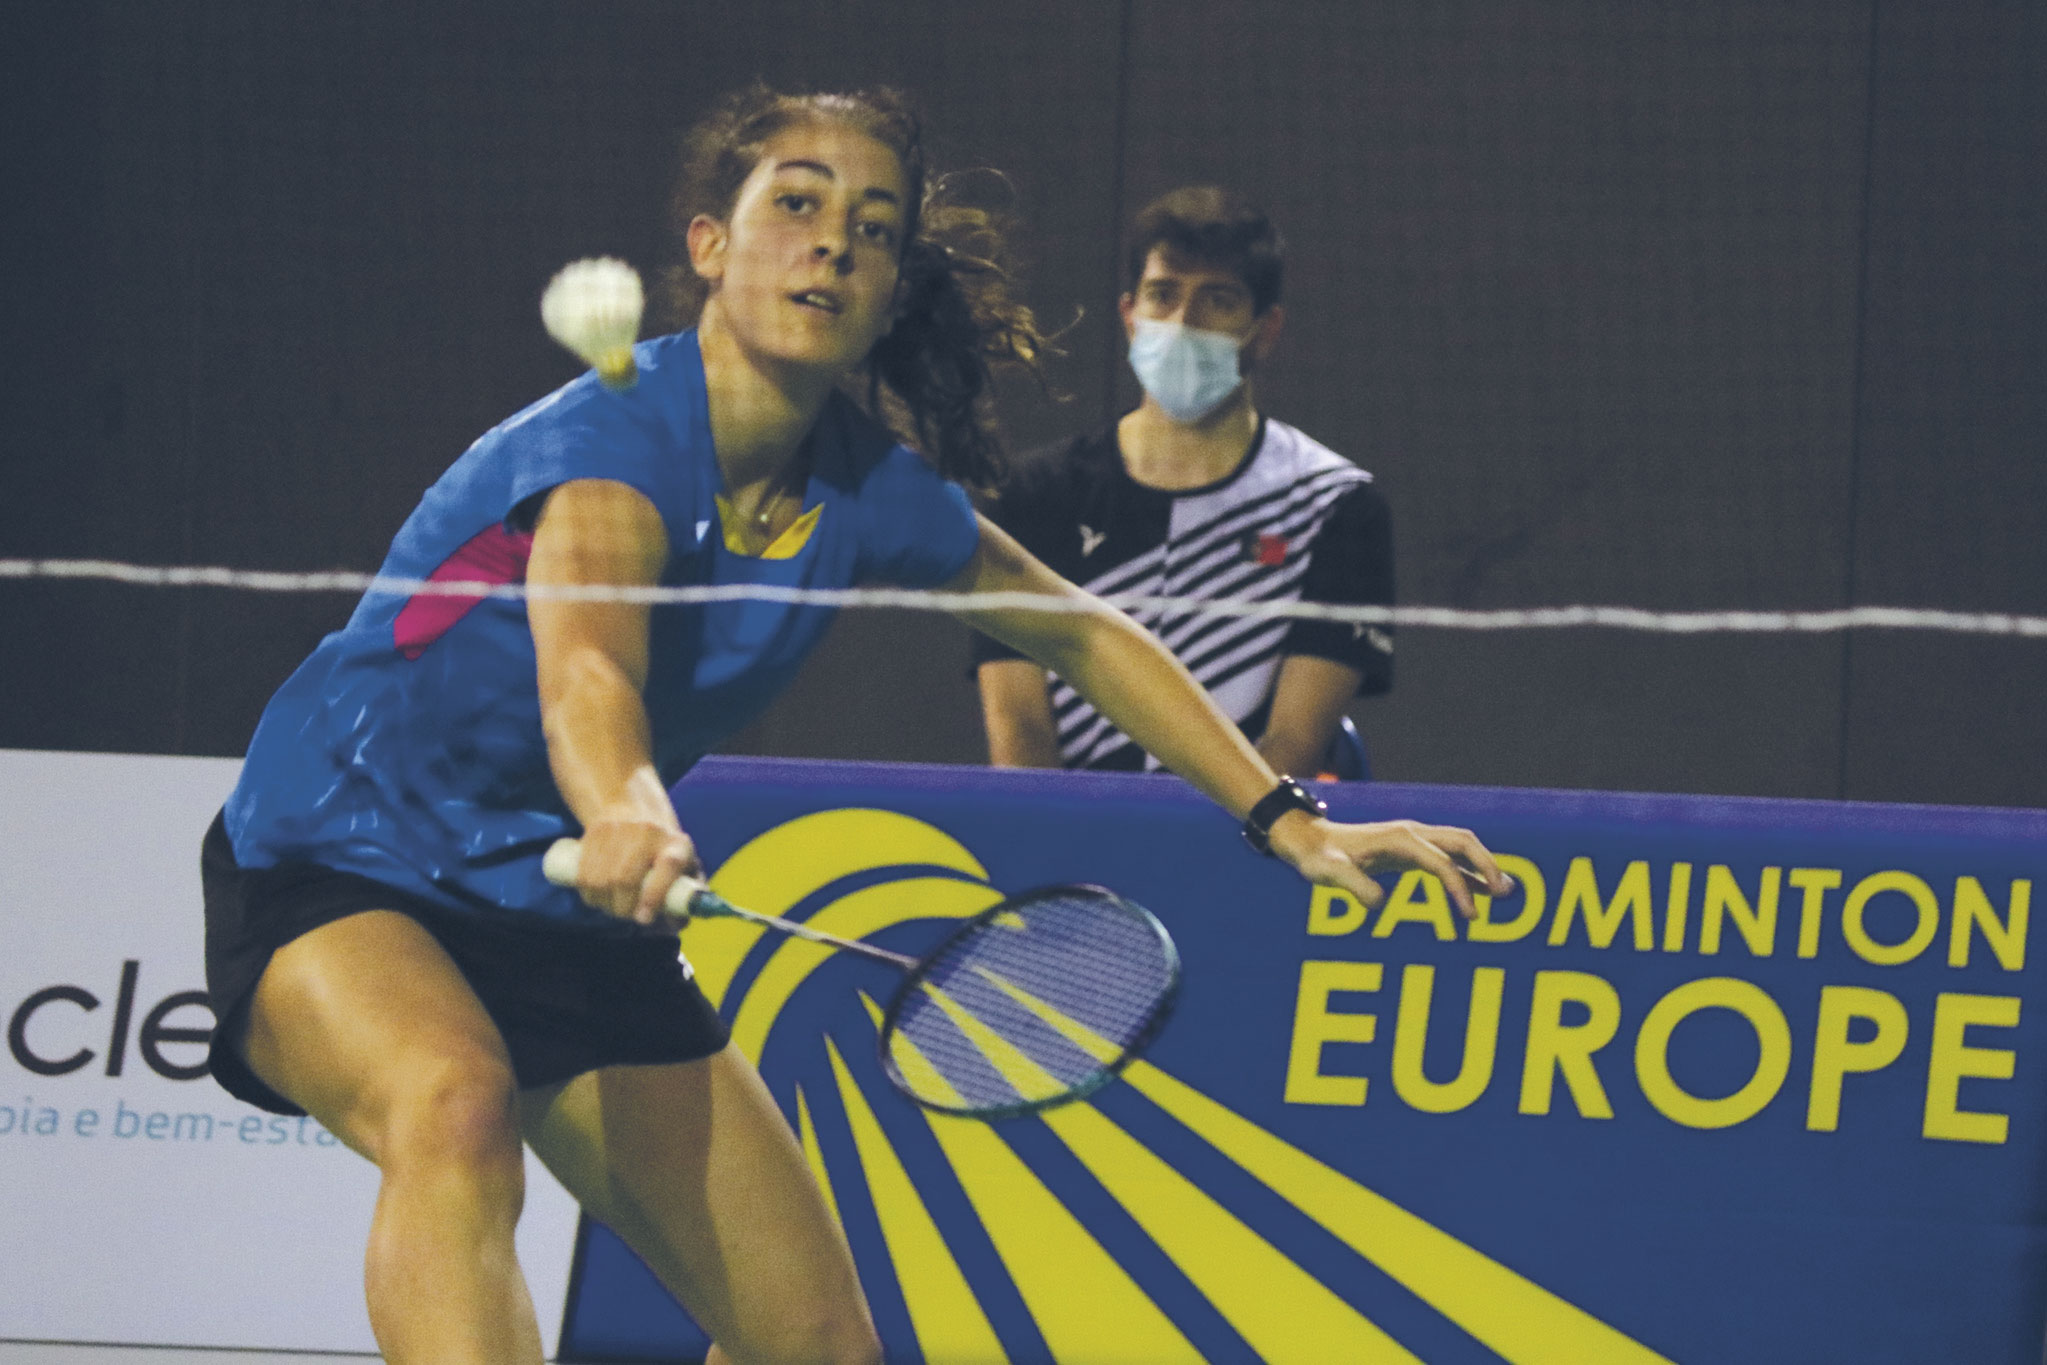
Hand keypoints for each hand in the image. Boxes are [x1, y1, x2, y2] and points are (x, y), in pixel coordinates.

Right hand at [570, 814, 700, 924]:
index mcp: (676, 844)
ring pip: (601, 881)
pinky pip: (584, 875)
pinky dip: (589, 894)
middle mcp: (649, 833)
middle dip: (623, 908)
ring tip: (613, 905)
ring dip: (605, 903)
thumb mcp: (685, 865)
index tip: (645, 918)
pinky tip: (598, 896)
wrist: (632, 806)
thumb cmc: (663, 848)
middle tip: (627, 914)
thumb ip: (686, 895)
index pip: (669, 866)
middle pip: (626, 879)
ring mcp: (619, 831)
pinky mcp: (594, 833)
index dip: (656, 895)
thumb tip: (677, 923)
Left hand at [1266, 812, 1513, 918]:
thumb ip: (1352, 886)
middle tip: (1504, 893)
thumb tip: (1379, 903)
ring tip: (1505, 892)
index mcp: (1398, 838)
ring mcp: (1412, 838)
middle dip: (1486, 864)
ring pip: (1458, 846)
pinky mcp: (1409, 849)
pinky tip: (1479, 891)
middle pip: (1461, 842)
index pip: (1440, 862)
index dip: (1458, 888)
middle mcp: (1411, 833)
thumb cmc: (1317, 858)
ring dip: (1482, 865)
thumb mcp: (1327, 873)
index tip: (1469, 918)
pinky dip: (1466, 871)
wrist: (1307, 841)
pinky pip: (1446, 856)